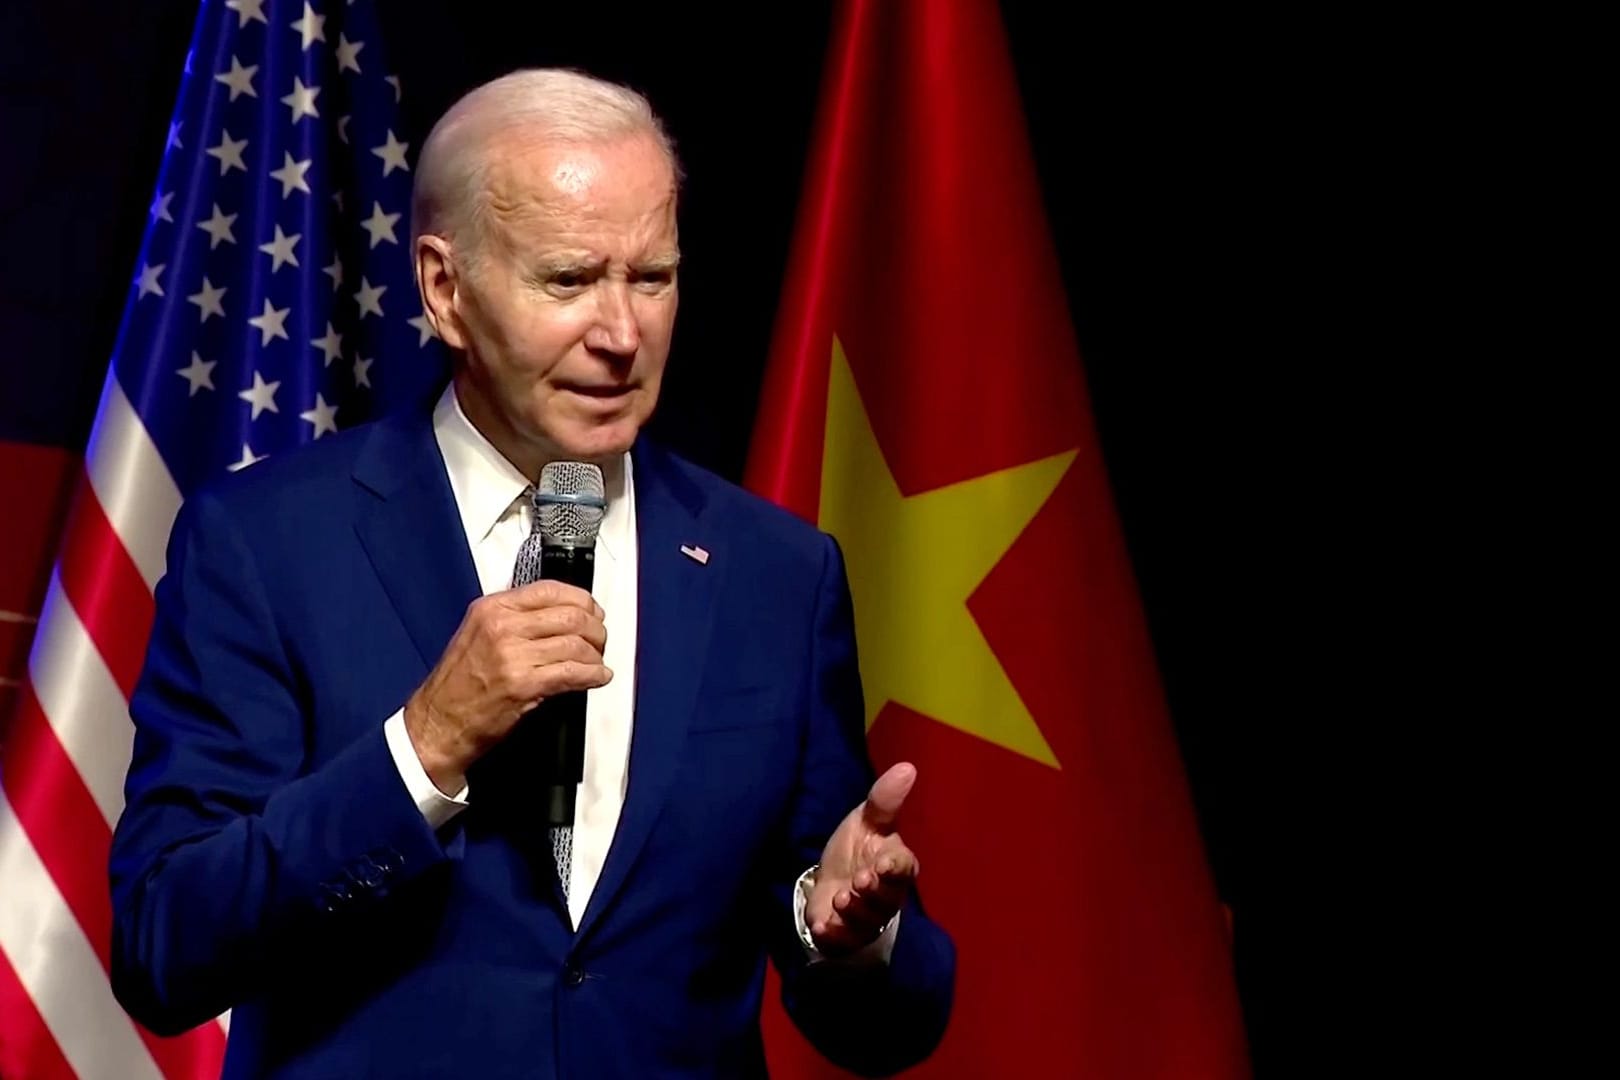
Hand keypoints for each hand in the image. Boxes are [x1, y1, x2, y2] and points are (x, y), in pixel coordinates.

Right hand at [403, 580, 610, 792]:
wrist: (437, 723)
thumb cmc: (457, 685)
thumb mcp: (478, 634)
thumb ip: (514, 619)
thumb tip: (557, 614)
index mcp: (492, 608)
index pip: (550, 589)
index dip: (582, 600)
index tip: (592, 610)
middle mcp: (502, 626)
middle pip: (570, 615)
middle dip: (595, 628)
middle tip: (599, 640)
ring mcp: (513, 655)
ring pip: (576, 644)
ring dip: (595, 655)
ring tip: (597, 663)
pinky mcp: (524, 685)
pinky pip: (573, 673)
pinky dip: (593, 675)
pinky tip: (597, 678)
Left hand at [806, 763, 919, 954]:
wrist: (829, 878)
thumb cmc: (856, 847)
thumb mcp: (866, 820)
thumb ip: (885, 799)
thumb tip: (908, 767)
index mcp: (896, 866)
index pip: (903, 869)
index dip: (895, 868)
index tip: (883, 863)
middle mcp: (886, 896)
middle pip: (887, 899)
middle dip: (873, 891)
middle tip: (859, 880)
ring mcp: (866, 919)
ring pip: (867, 920)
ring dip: (854, 912)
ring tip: (841, 898)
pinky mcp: (844, 935)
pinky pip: (843, 940)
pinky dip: (834, 935)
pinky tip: (823, 925)